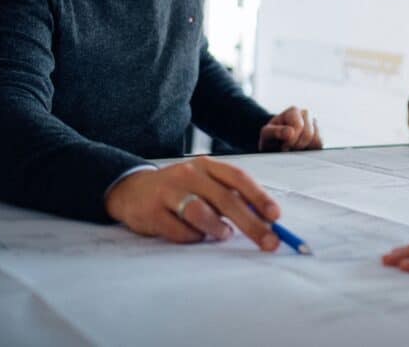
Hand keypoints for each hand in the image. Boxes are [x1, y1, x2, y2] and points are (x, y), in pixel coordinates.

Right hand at [105, 156, 281, 248]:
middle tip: (269, 241)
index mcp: (206, 166)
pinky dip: (191, 237)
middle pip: (225, 199)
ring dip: (217, 228)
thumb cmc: (180, 190)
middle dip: (251, 223)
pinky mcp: (151, 212)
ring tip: (224, 235)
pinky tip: (194, 236)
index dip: (259, 197)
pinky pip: (178, 230)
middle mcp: (188, 174)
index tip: (276, 216)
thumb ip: (231, 197)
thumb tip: (266, 219)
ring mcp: (168, 192)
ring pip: (200, 212)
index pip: (238, 178)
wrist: (132, 190)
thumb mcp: (205, 184)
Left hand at [259, 106, 322, 151]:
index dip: (290, 140)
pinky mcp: (320, 135)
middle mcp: (307, 115)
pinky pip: (321, 146)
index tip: (283, 146)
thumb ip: (274, 132)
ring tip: (294, 149)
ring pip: (317, 141)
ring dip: (304, 149)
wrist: (276, 144)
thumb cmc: (271, 138)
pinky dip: (311, 151)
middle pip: (308, 135)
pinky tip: (302, 150)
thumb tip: (290, 132)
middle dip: (297, 146)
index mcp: (293, 111)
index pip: (298, 127)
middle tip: (288, 149)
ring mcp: (315, 124)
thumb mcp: (266, 135)